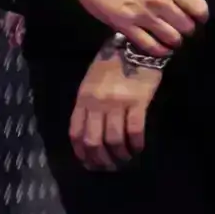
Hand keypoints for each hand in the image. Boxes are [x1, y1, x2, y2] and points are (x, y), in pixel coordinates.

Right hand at [59, 0, 213, 57]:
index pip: (199, 7)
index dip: (202, 15)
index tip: (198, 17)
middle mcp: (160, 2)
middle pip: (187, 26)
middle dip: (189, 29)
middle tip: (184, 29)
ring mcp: (143, 16)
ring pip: (171, 38)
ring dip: (175, 41)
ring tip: (173, 39)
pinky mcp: (126, 26)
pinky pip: (149, 45)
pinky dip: (159, 50)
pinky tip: (162, 48)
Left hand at [69, 40, 162, 170]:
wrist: (136, 46)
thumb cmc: (113, 63)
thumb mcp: (92, 82)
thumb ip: (89, 104)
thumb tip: (92, 130)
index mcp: (83, 98)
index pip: (76, 133)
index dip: (81, 153)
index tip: (90, 163)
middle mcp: (97, 103)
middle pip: (93, 140)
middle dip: (100, 160)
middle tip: (110, 167)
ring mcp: (117, 102)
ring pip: (113, 139)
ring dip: (119, 155)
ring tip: (126, 160)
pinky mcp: (137, 101)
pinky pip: (134, 130)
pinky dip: (136, 144)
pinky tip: (138, 148)